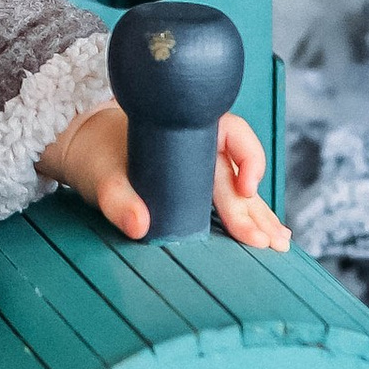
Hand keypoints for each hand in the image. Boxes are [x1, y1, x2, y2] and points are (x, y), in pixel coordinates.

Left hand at [40, 101, 289, 252]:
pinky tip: (267, 234)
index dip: (248, 158)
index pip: (234, 133)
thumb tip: (139, 225)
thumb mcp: (103, 175)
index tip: (245, 188)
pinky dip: (248, 218)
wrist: (88, 153)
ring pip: (239, 192)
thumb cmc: (99, 154)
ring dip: (260, 217)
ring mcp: (203, 170)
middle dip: (253, 209)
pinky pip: (228, 202)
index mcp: (190, 126)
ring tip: (280, 243)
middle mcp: (203, 146)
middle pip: (237, 176)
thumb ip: (118, 200)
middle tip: (263, 241)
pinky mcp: (197, 191)